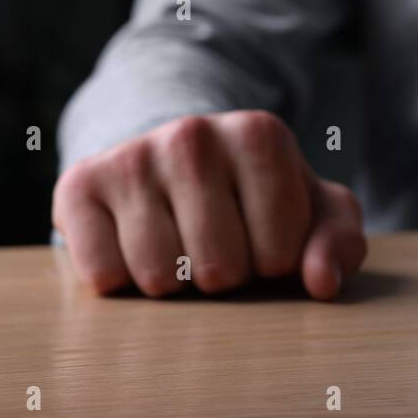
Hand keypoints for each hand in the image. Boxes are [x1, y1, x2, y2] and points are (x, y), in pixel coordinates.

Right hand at [52, 111, 366, 297]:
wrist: (171, 164)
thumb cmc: (256, 199)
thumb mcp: (313, 212)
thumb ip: (339, 244)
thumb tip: (321, 283)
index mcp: (260, 134)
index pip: (281, 252)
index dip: (276, 263)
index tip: (264, 236)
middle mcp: (193, 134)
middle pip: (220, 269)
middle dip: (225, 276)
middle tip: (217, 245)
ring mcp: (132, 156)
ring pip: (161, 276)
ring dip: (174, 283)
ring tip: (179, 245)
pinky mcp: (78, 184)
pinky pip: (104, 274)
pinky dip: (121, 280)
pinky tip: (134, 247)